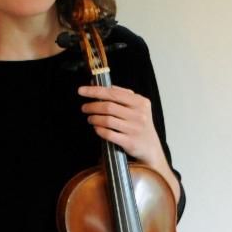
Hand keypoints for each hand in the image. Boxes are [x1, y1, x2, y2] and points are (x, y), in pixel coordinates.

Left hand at [79, 84, 179, 201]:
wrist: (150, 147)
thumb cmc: (139, 123)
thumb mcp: (137, 106)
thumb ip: (120, 94)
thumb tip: (96, 84)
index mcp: (140, 102)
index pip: (113, 93)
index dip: (95, 91)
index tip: (81, 90)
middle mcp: (139, 115)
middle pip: (108, 107)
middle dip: (92, 106)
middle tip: (84, 108)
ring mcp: (134, 129)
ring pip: (107, 120)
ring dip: (94, 118)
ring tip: (90, 118)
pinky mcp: (129, 142)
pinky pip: (108, 134)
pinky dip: (99, 130)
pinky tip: (96, 128)